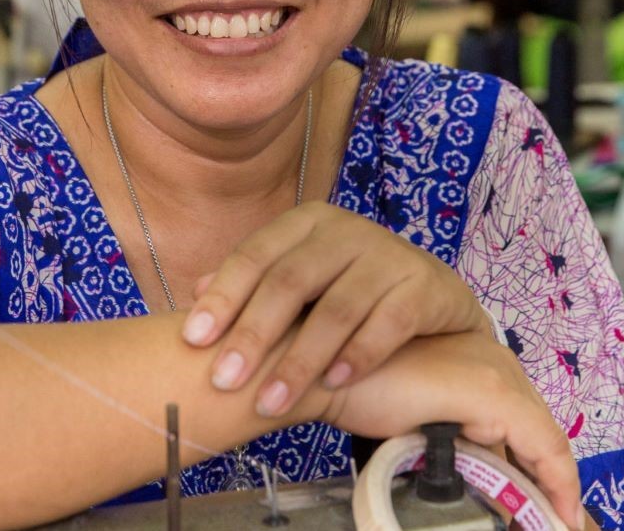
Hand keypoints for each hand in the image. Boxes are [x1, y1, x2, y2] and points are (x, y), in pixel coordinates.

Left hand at [181, 202, 489, 418]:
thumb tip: (193, 294)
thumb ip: (252, 285)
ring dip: (300, 361)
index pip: (255, 255)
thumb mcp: (300, 281)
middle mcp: (347, 230)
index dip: (223, 297)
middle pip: (290, 282)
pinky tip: (334, 383)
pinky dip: (358, 355)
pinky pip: (388, 322)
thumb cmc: (348, 291)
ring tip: (271, 401)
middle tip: (223, 381)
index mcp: (307, 222)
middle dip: (253, 334)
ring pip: (336, 309)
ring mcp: (389, 254)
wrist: (431, 299)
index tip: (192, 340)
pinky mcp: (424, 284)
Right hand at [324, 331, 585, 530]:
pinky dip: (557, 483)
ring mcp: (497, 374)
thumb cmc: (359, 392)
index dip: (542, 468)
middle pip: (538, 430)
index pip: (523, 421)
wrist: (327, 373)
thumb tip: (482, 486)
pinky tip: (560, 517)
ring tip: (558, 523)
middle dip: (550, 481)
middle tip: (554, 522)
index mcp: (478, 361)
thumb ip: (451, 440)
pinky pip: (544, 446)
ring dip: (554, 487)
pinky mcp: (494, 394)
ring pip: (546, 440)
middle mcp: (495, 359)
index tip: (552, 510)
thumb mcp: (418, 421)